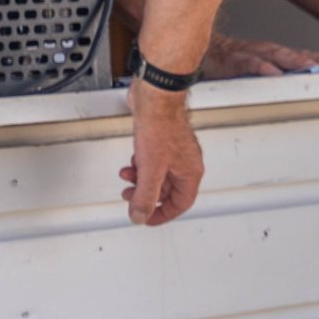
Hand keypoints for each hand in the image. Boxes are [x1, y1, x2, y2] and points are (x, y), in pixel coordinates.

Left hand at [122, 84, 204, 225]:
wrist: (156, 99)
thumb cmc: (160, 127)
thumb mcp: (150, 170)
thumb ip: (144, 196)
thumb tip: (140, 215)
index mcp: (190, 172)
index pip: (181, 204)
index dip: (163, 214)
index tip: (147, 218)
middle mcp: (186, 163)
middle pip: (168, 191)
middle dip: (147, 196)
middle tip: (132, 198)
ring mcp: (175, 151)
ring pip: (159, 175)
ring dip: (141, 180)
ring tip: (127, 178)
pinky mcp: (164, 141)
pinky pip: (153, 162)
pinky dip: (141, 166)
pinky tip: (132, 162)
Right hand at [200, 32, 318, 78]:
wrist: (194, 51)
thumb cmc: (224, 61)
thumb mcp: (251, 67)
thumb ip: (270, 75)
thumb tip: (289, 87)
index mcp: (268, 54)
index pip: (297, 56)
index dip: (316, 59)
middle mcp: (261, 51)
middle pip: (291, 55)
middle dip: (311, 61)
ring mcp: (246, 54)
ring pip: (274, 56)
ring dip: (294, 62)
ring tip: (310, 68)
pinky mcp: (229, 61)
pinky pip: (247, 63)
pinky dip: (262, 67)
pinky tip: (273, 73)